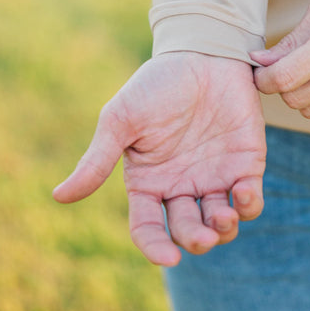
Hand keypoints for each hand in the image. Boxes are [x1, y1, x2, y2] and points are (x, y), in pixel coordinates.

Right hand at [53, 52, 265, 265]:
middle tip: (204, 236)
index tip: (169, 257)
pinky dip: (249, 205)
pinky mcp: (246, 163)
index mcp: (149, 181)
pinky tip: (242, 194)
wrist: (203, 52)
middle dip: (196, 241)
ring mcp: (215, 176)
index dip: (156, 248)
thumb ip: (97, 159)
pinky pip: (250, 198)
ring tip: (223, 216)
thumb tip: (59, 197)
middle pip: (188, 231)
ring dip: (224, 229)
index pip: (148, 228)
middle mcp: (181, 186)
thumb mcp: (121, 119)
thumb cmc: (158, 83)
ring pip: (221, 224)